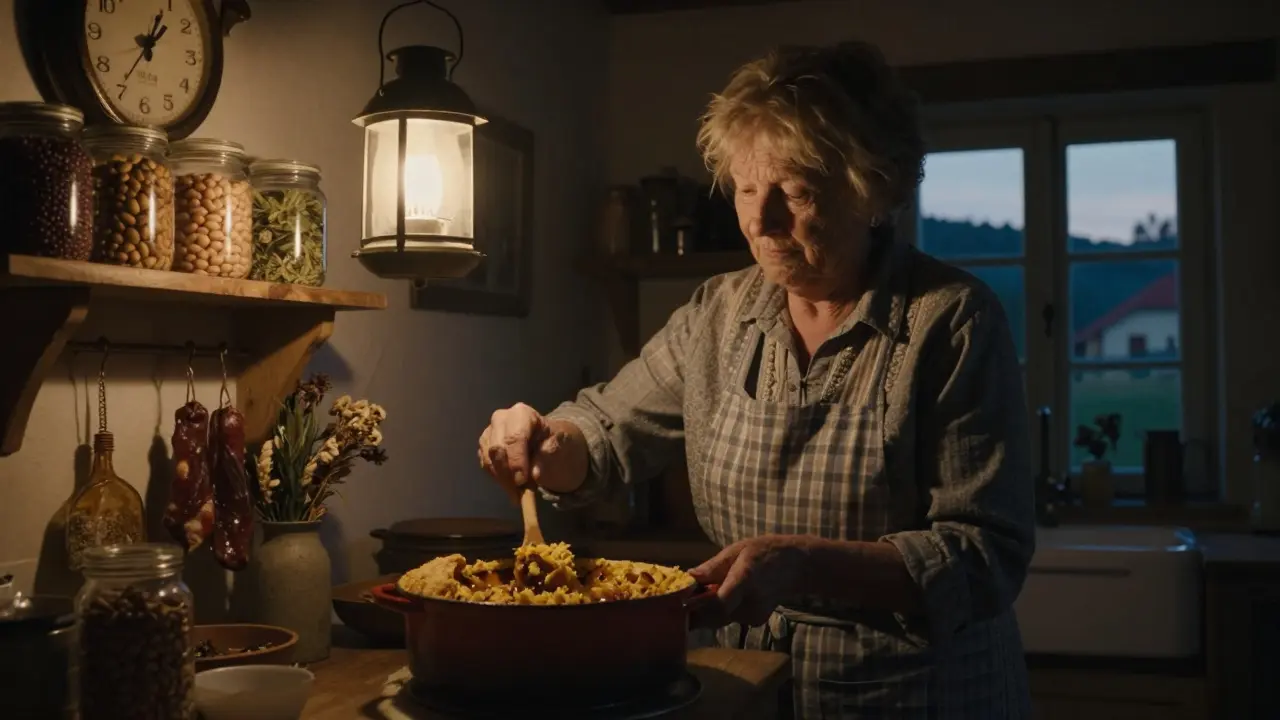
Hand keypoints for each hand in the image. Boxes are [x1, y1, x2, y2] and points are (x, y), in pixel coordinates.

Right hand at [477, 403, 587, 500]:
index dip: (516, 461)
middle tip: (520, 494)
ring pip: (488, 460)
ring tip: (518, 494)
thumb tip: (535, 473)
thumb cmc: (554, 440)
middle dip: (507, 474)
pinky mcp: (484, 447)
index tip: (522, 481)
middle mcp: (501, 419)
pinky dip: (498, 479)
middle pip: (497, 449)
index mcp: (521, 413)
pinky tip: (511, 486)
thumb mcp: (560, 443)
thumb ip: (548, 454)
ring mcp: (490, 432)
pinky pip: (486, 466)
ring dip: (502, 480)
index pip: (514, 438)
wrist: (547, 441)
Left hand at [689, 535, 807, 626]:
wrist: (797, 567)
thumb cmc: (765, 552)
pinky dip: (720, 611)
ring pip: (719, 619)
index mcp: (745, 580)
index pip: (720, 603)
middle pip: (714, 617)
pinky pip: (729, 619)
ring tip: (706, 592)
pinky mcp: (755, 622)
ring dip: (707, 610)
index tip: (683, 601)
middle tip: (684, 600)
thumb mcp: (738, 550)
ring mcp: (755, 615)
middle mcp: (751, 603)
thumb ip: (713, 566)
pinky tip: (726, 595)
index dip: (699, 606)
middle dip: (696, 611)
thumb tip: (689, 576)